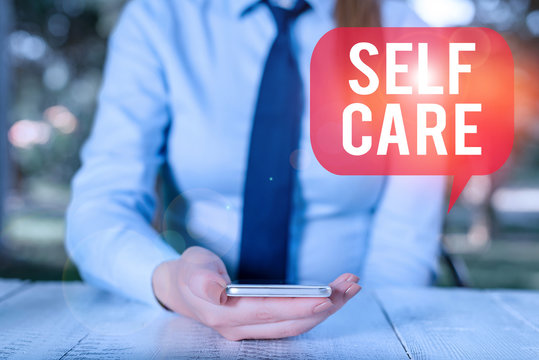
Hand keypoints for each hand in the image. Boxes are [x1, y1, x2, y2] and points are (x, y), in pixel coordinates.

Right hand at [152, 246, 361, 340]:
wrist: (180, 289)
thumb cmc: (189, 273)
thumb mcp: (191, 267)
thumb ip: (202, 278)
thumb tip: (216, 290)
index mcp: (224, 314)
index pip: (268, 312)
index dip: (299, 306)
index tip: (327, 297)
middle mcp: (240, 329)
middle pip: (290, 322)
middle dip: (325, 306)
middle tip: (351, 285)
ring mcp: (250, 330)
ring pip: (296, 325)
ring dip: (326, 308)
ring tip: (349, 287)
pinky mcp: (259, 326)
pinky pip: (292, 322)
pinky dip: (315, 310)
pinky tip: (332, 297)